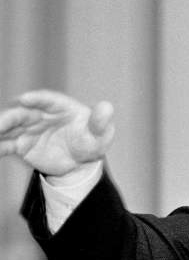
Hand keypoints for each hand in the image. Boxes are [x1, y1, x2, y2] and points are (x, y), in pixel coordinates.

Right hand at [0, 89, 114, 175]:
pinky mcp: (21, 144)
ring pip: (8, 127)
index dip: (36, 98)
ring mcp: (28, 129)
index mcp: (60, 106)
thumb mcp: (100, 135)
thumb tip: (107, 106)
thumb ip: (100, 122)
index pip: (46, 99)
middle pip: (21, 113)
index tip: (24, 99)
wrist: (80, 160)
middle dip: (8, 118)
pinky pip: (6, 145)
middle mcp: (40, 114)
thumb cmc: (92, 140)